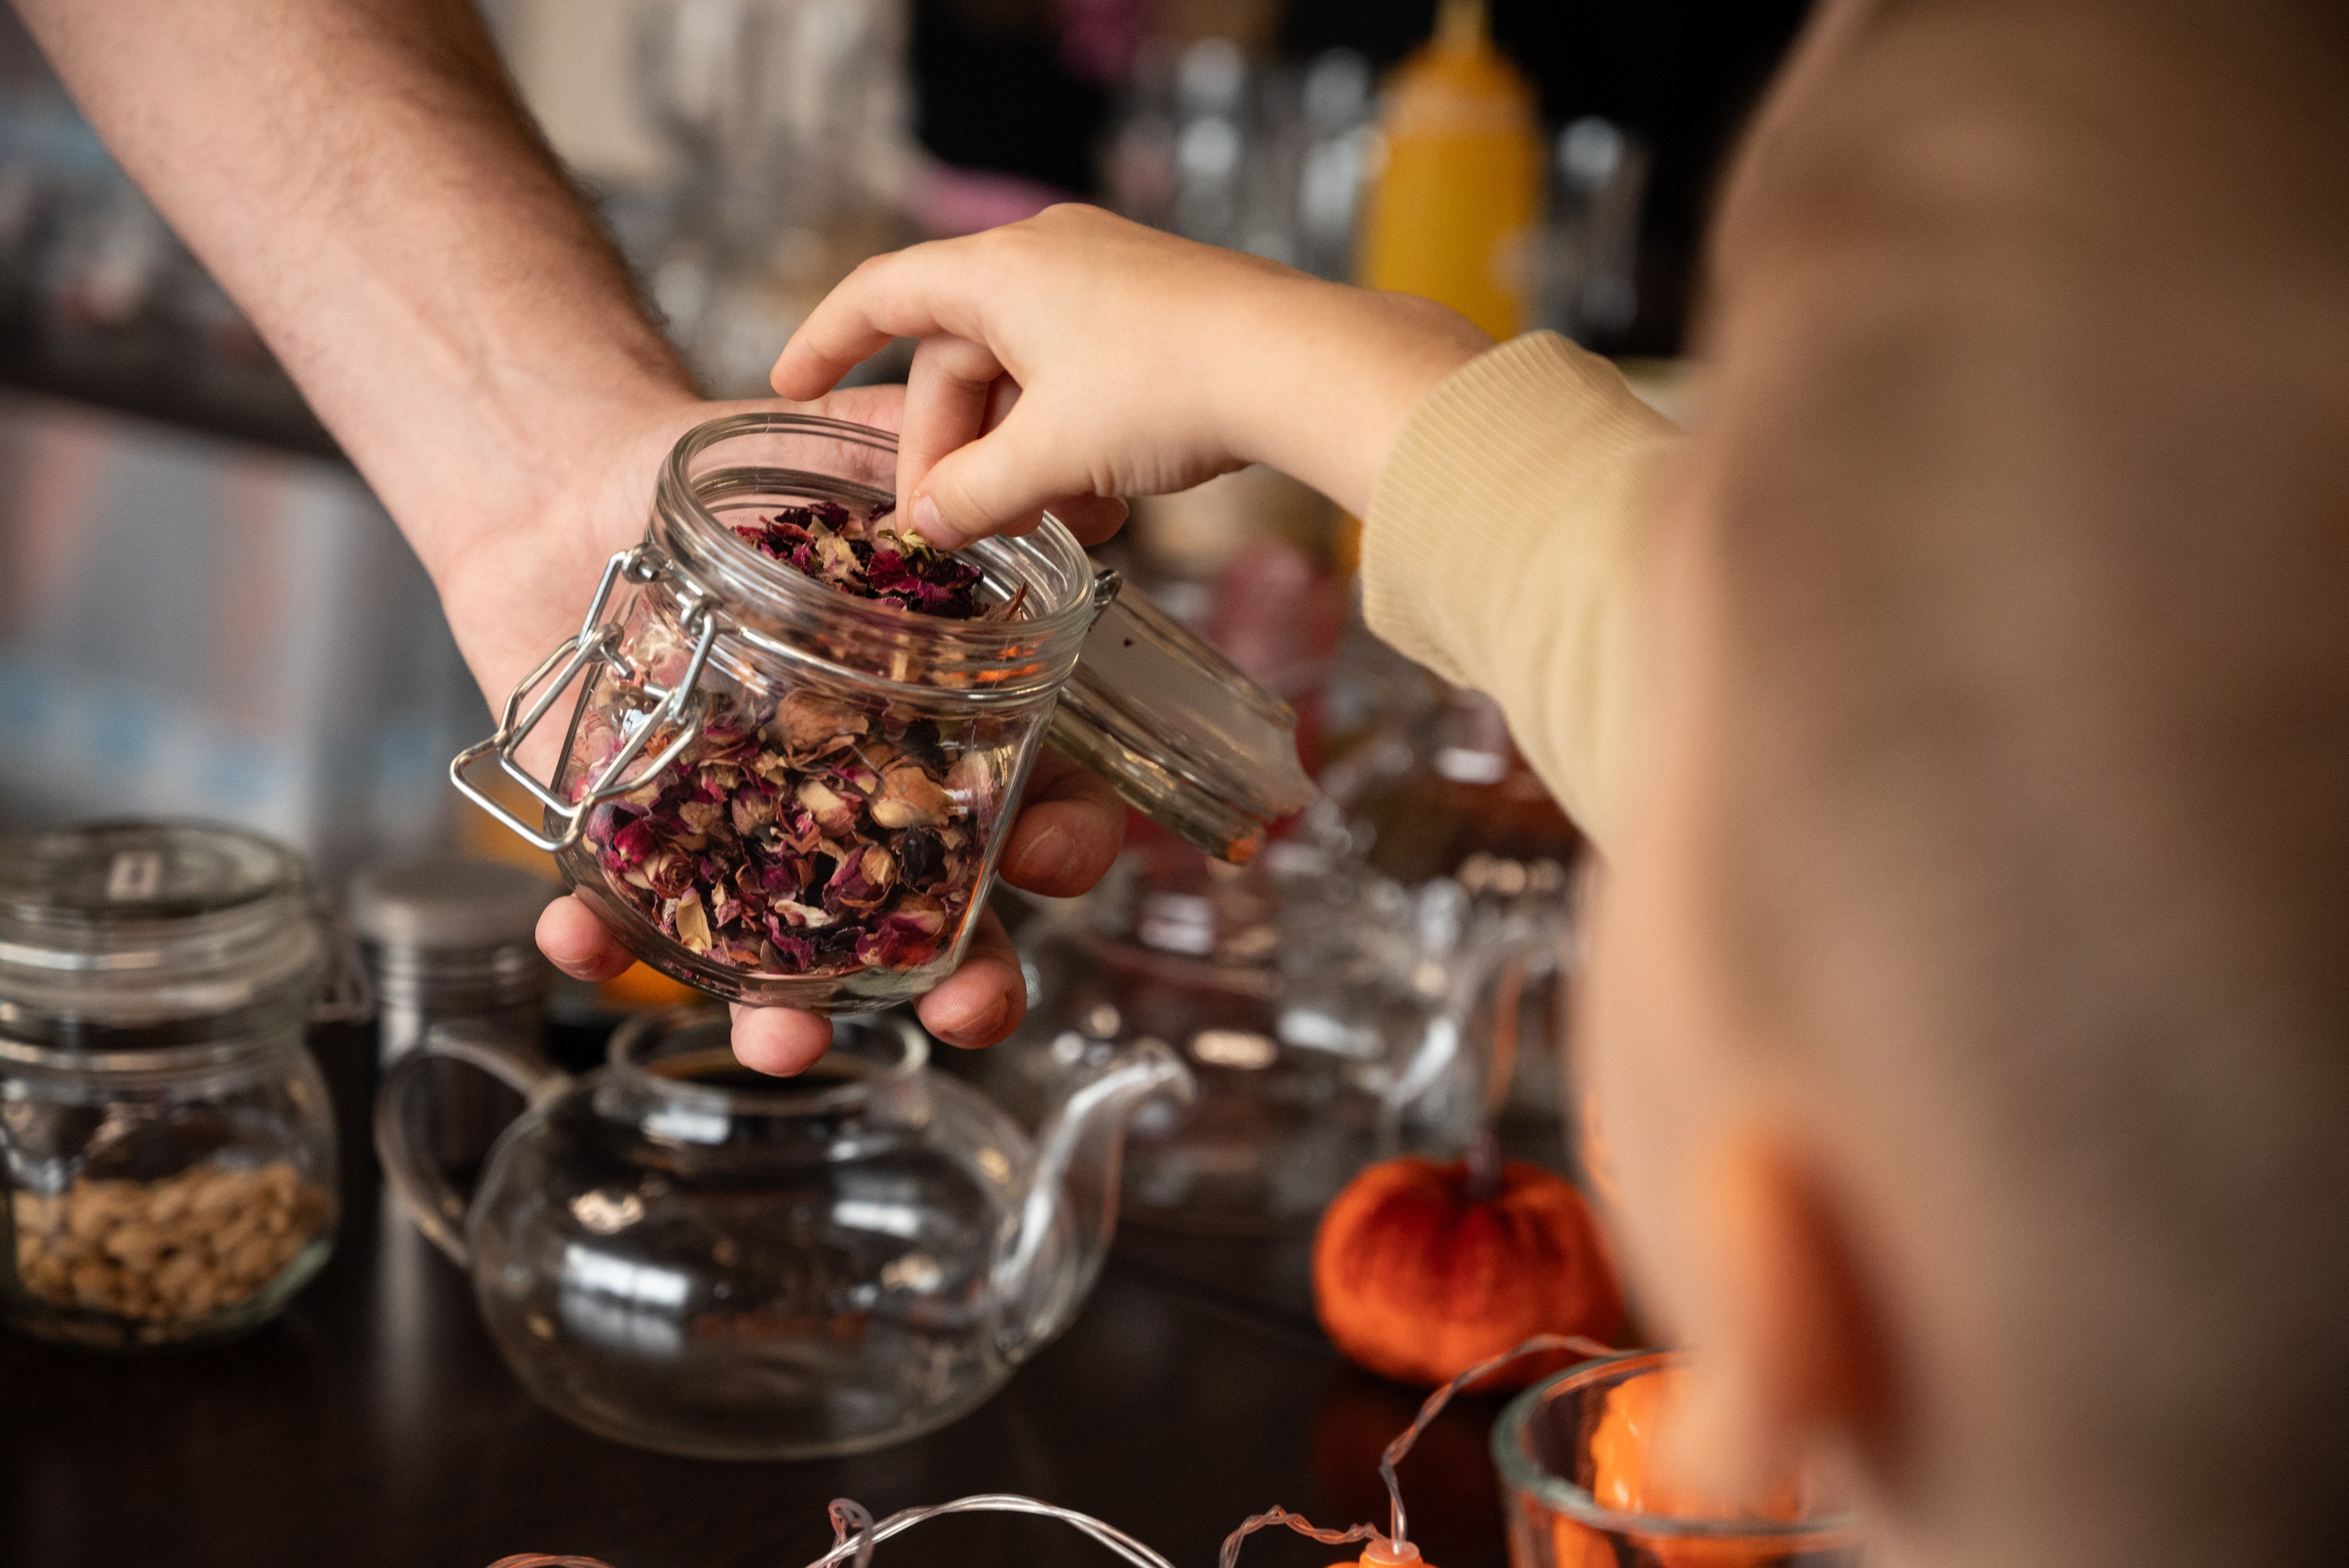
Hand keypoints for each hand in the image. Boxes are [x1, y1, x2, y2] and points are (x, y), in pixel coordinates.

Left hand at [429, 384, 1123, 1075]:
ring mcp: (753, 842)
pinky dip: (602, 942)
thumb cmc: (745, 470)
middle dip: (968, 985)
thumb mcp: (865, 453)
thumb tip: (1081, 472)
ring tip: (779, 1040)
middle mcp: (862, 810)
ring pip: (795, 959)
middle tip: (966, 1012)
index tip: (1044, 854)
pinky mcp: (640, 846)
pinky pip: (628, 917)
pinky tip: (578, 941)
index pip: (1039, 807)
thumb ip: (964, 466)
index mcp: (944, 732)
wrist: (575, 475)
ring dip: (794, 1016)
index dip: (1063, 844)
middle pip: (942, 925)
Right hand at [771, 205, 1492, 545]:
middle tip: (952, 530)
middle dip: (953, 452)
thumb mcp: (1050, 460)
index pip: (880, 294)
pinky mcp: (1159, 313)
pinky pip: (1082, 379)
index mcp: (998, 269)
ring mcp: (1108, 280)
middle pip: (959, 360)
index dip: (826, 341)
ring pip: (1027, 380)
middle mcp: (1047, 257)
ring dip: (1022, 462)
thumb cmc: (1165, 393)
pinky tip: (1102, 510)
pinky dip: (1073, 443)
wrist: (1300, 366)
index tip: (789, 383)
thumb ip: (973, 497)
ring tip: (1048, 532)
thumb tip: (927, 526)